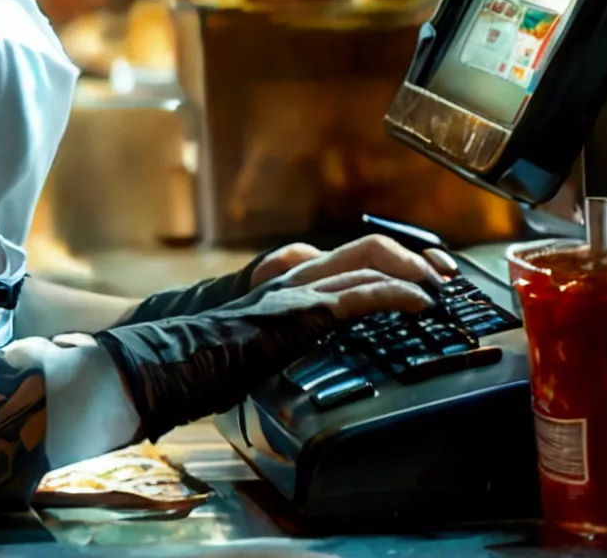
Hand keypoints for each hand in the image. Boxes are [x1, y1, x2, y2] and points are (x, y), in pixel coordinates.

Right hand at [96, 259, 432, 440]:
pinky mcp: (296, 314)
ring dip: (412, 270)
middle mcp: (291, 277)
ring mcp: (294, 291)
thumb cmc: (195, 360)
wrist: (162, 359)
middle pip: (364, 247)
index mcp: (281, 284)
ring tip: (442, 286)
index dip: (387, 264)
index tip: (418, 278)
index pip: (343, 259)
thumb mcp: (246, 344)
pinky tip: (420, 303)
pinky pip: (356, 295)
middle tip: (444, 274)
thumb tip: (289, 350)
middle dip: (411, 257)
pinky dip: (394, 294)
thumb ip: (273, 336)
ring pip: (366, 259)